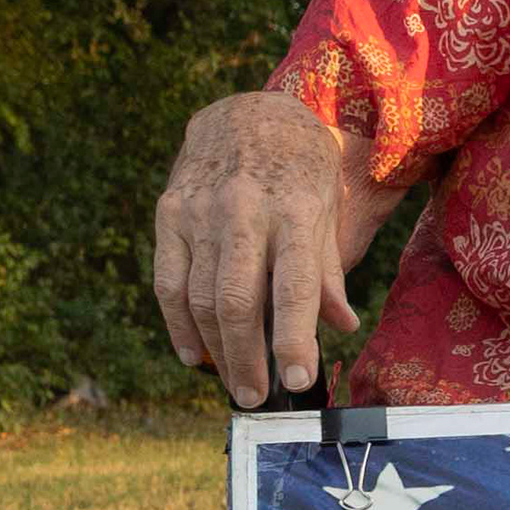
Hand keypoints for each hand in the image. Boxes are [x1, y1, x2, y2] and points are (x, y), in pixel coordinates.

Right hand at [154, 90, 361, 406]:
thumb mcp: (327, 209)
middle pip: (238, 300)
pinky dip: (179, 325)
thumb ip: (327, 270)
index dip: (295, 338)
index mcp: (294, 210)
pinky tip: (195, 355)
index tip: (299, 380)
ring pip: (199, 297)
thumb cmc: (299, 168)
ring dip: (216, 349)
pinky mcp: (168, 214)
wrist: (246, 111)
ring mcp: (199, 211)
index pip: (294, 286)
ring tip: (235, 382)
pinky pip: (167, 282)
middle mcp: (243, 210)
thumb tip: (342, 325)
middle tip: (257, 397)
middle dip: (247, 358)